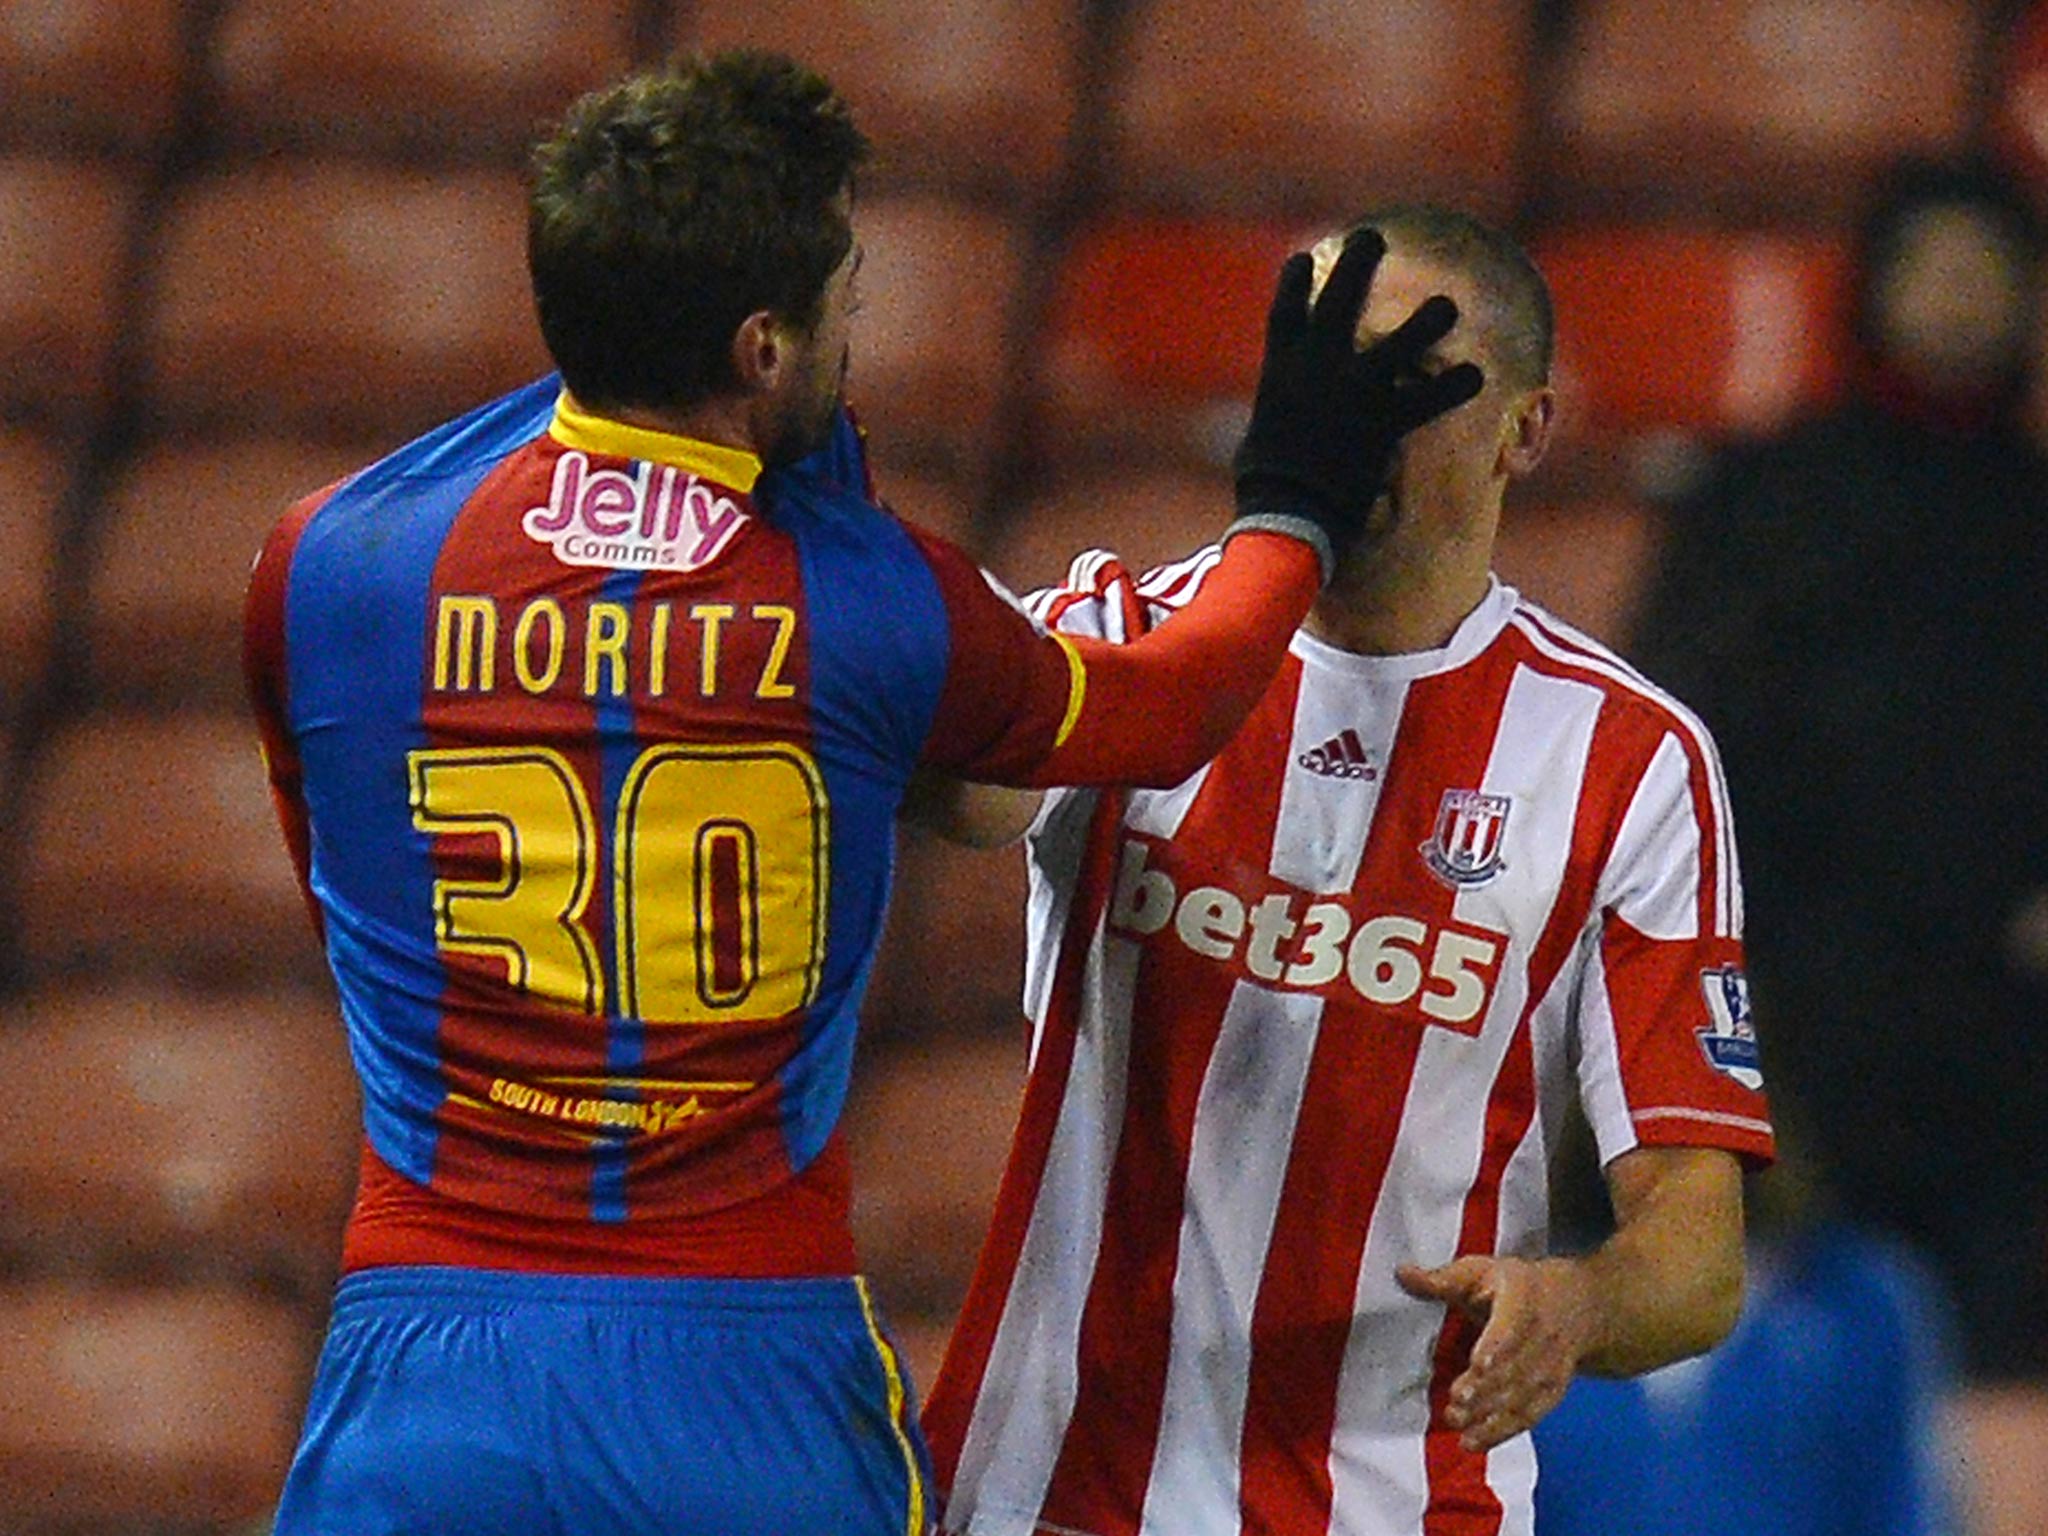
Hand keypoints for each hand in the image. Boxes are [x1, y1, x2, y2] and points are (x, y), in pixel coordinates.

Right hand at [1230, 228, 1484, 580]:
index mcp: (1281, 370)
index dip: (1294, 282)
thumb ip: (1275, 420)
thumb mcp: (1259, 441)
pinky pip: (1427, 398)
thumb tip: (1268, 432)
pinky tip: (1477, 375)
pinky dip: (1453, 387)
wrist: (1287, 510)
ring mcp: (1353, 391)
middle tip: (1372, 236)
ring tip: (1448, 304)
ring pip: (1400, 344)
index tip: (1304, 256)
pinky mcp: (1382, 421)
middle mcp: (1318, 368)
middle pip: (1340, 302)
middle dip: (1357, 264)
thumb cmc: (1265, 485)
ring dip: (1426, 321)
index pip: (1286, 312)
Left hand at [1396, 1255, 1596, 1452]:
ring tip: (1457, 1423)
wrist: (1578, 1307)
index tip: (1477, 1365)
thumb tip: (1402, 1273)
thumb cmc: (1517, 1286)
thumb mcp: (1482, 1271)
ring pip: (1521, 1396)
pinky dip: (1501, 1432)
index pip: (1512, 1327)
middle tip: (1454, 1405)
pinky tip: (1473, 1442)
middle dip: (1486, 1390)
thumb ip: (1442, 1279)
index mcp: (1524, 1300)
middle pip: (1514, 1369)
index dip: (1497, 1347)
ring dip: (1490, 1415)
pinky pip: (1528, 1416)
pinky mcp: (1550, 1392)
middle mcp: (1543, 1337)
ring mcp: (1550, 1368)